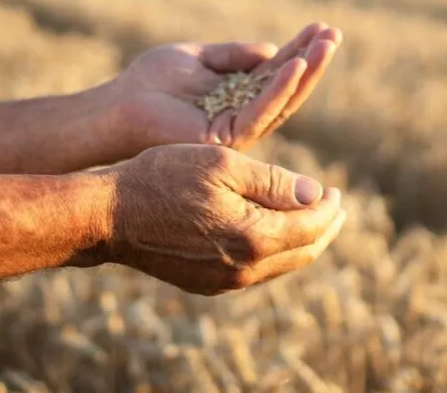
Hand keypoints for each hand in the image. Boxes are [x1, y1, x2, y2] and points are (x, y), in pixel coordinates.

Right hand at [97, 144, 345, 295]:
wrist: (110, 216)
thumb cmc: (164, 177)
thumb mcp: (223, 164)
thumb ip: (274, 181)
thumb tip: (316, 195)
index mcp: (254, 237)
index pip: (312, 226)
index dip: (329, 207)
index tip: (336, 190)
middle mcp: (244, 269)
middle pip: (303, 252)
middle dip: (324, 228)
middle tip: (334, 206)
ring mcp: (225, 282)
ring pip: (281, 265)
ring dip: (301, 241)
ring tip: (310, 218)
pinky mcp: (208, 283)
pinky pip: (256, 271)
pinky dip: (274, 251)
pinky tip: (271, 232)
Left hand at [114, 22, 341, 152]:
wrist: (119, 105)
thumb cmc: (151, 81)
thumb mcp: (198, 56)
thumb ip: (233, 54)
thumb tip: (272, 49)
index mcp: (237, 95)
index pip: (277, 72)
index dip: (300, 50)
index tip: (321, 27)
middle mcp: (243, 114)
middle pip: (288, 88)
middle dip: (313, 61)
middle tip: (335, 34)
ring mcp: (237, 129)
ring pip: (282, 101)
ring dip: (306, 72)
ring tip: (326, 45)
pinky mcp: (227, 137)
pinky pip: (261, 111)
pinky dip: (280, 89)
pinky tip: (296, 65)